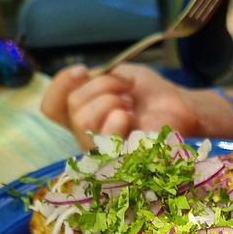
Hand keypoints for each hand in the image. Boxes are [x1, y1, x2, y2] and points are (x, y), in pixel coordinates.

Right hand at [41, 63, 201, 149]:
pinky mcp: (117, 163)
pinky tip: (133, 119)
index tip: (83, 71)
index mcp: (82, 116)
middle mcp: (87, 137)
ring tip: (131, 106)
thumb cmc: (152, 95)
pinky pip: (102, 138)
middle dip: (101, 87)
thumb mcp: (120, 73)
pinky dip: (117, 119)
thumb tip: (80, 77)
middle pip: (72, 107)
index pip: (50, 107)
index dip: (60, 85)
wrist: (182, 107)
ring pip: (83, 120)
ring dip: (110, 101)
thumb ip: (94, 77)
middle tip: (127, 92)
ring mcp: (101, 153)